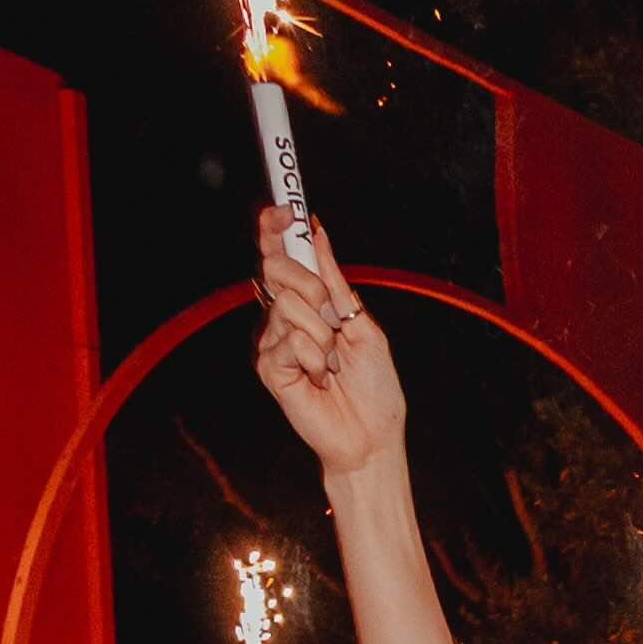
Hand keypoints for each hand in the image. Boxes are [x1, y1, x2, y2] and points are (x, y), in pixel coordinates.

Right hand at [249, 212, 409, 481]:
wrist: (371, 436)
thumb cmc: (373, 386)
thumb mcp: (362, 323)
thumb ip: (334, 281)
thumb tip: (316, 233)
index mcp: (308, 302)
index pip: (282, 255)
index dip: (276, 228)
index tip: (283, 207)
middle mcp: (285, 317)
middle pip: (277, 269)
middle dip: (312, 288)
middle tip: (333, 320)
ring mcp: (274, 341)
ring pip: (288, 306)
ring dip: (322, 333)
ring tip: (332, 362)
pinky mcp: (269, 367)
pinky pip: (288, 340)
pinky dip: (314, 358)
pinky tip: (319, 378)